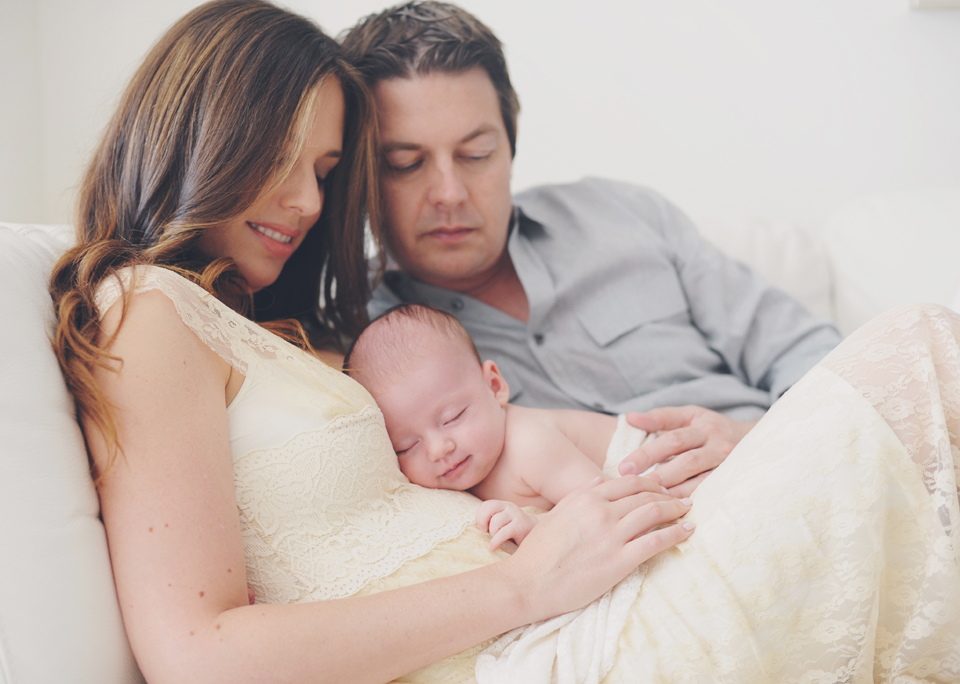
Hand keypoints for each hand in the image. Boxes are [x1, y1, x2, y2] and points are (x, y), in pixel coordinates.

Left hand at [476, 500, 537, 550]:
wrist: (537, 534)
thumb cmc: (515, 532)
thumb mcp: (503, 523)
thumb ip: (491, 521)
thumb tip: (477, 528)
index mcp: (504, 505)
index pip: (487, 504)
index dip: (480, 516)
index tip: (482, 528)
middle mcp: (509, 507)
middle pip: (490, 508)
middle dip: (483, 521)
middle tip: (485, 532)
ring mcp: (516, 515)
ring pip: (496, 521)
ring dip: (492, 533)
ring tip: (495, 539)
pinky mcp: (520, 526)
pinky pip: (503, 532)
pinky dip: (495, 541)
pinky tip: (492, 547)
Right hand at [506, 476, 692, 620]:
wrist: (528, 583)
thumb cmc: (538, 551)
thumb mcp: (556, 513)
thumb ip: (580, 494)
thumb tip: (602, 479)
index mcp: (586, 497)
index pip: (629, 481)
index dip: (651, 482)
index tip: (662, 488)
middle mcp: (601, 511)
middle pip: (645, 494)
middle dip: (668, 495)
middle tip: (682, 499)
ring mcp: (611, 536)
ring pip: (654, 513)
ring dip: (676, 510)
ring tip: (688, 512)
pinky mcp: (618, 561)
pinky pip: (655, 542)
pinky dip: (675, 534)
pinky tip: (687, 532)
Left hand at [620, 406, 757, 496]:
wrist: (757, 440)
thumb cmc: (711, 429)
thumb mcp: (689, 416)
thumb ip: (660, 418)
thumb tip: (630, 418)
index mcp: (700, 422)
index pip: (671, 437)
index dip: (646, 452)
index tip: (624, 467)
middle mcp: (716, 441)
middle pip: (684, 459)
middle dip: (657, 474)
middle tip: (633, 488)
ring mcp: (728, 462)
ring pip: (699, 479)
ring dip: (674, 491)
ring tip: (650, 501)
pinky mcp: (735, 479)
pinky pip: (712, 493)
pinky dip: (693, 501)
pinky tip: (675, 511)